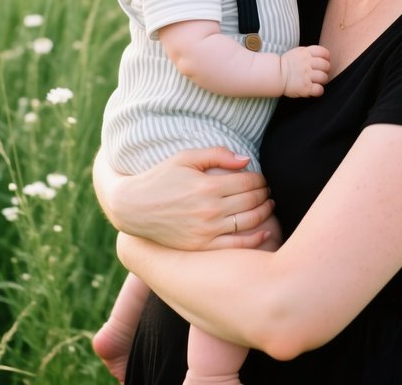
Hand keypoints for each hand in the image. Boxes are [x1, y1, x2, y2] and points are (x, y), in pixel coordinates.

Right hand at [93, 146, 273, 249]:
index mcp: (207, 185)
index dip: (260, 179)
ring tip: (268, 206)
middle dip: (265, 194)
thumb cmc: (160, 178)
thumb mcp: (185, 158)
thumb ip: (217, 154)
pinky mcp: (201, 247)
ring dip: (265, 212)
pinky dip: (256, 239)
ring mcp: (206, 231)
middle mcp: (209, 210)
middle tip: (267, 191)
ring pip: (249, 222)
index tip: (261, 178)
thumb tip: (246, 160)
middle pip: (252, 201)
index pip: (248, 181)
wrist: (132, 208)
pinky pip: (237, 245)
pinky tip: (265, 231)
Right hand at [280, 45, 329, 97]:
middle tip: (318, 73)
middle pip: (326, 65)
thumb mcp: (298, 52)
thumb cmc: (287, 64)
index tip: (322, 62)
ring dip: (321, 80)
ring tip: (315, 81)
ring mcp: (306, 75)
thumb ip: (310, 53)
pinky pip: (319, 90)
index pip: (324, 52)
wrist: (274, 74)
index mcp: (306, 53)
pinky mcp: (305, 88)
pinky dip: (318, 90)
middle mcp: (307, 63)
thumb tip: (323, 57)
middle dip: (325, 70)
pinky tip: (313, 89)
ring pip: (324, 77)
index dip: (326, 58)